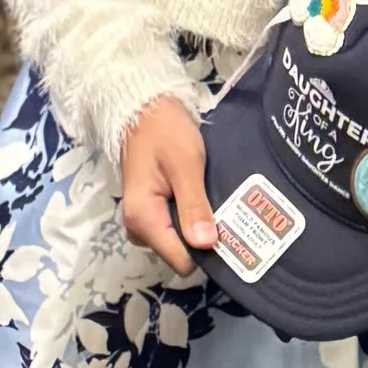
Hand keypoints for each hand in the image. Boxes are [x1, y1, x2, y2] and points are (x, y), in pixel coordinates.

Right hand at [119, 101, 214, 272]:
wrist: (143, 107)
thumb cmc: (165, 130)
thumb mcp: (185, 163)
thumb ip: (194, 205)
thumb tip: (206, 245)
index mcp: (143, 219)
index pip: (181, 260)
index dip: (206, 250)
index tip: (228, 232)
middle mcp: (138, 227)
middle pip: (180, 252)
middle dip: (203, 236)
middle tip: (227, 211)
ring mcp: (144, 219)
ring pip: (179, 239)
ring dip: (198, 224)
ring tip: (218, 200)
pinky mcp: (151, 209)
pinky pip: (175, 224)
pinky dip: (191, 215)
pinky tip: (205, 198)